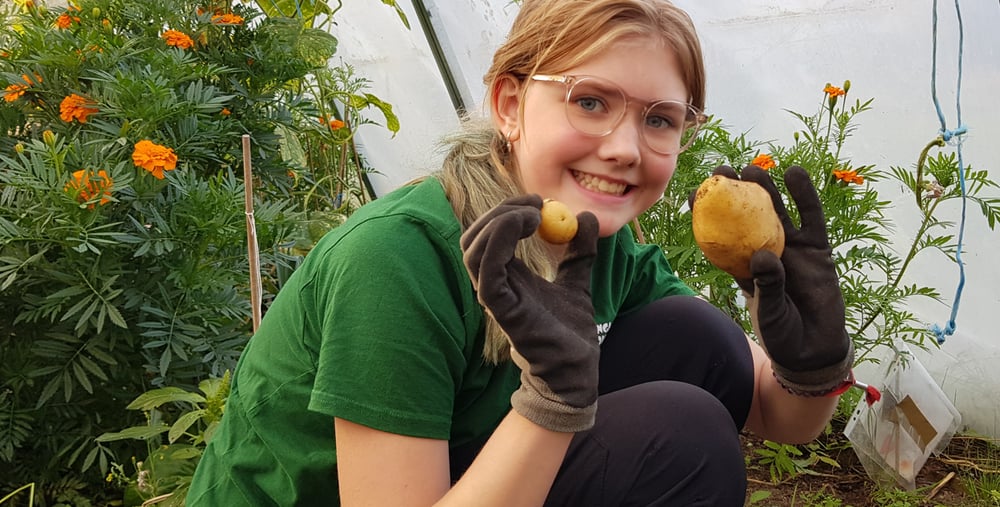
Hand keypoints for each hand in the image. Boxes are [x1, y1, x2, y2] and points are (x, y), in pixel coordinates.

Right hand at [461, 195, 600, 431]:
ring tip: (534, 214)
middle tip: (536, 204)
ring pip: (473, 248)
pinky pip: (487, 268)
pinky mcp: (500, 307)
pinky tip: (528, 226)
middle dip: (501, 210)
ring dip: (500, 221)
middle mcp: (493, 284)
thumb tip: (586, 217)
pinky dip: (500, 238)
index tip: (539, 201)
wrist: (578, 367)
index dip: (508, 210)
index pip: (489, 234)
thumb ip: (579, 251)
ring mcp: (493, 296)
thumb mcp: (578, 280)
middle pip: (475, 236)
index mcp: (506, 275)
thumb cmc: (570, 331)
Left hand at [714, 165, 853, 393]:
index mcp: (741, 265)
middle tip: (723, 171)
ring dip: (765, 189)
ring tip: (753, 170)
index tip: (695, 192)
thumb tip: (762, 255)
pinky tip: (794, 173)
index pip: (720, 234)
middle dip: (735, 193)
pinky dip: (804, 195)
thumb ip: (766, 285)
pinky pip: (811, 217)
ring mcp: (792, 246)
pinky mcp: (818, 248)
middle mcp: (764, 250)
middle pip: (746, 215)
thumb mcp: (768, 312)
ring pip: (777, 210)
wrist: (814, 349)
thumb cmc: (782, 334)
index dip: (707, 213)